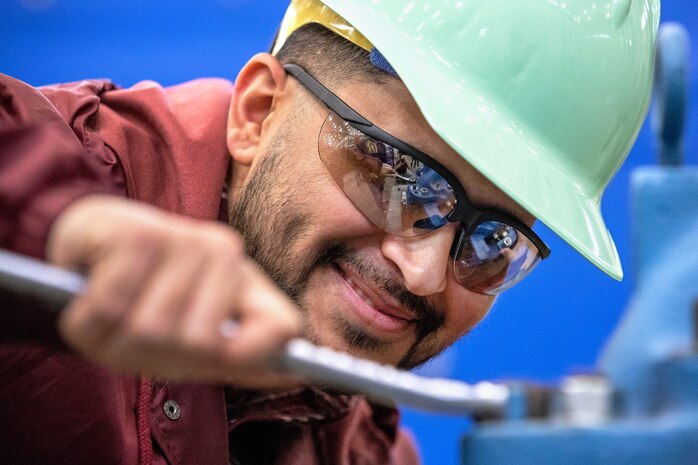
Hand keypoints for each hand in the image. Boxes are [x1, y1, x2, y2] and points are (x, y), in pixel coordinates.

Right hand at [46, 195, 301, 387]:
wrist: (92, 244)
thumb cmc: (148, 297)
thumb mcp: (192, 334)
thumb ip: (240, 356)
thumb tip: (291, 376)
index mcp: (246, 283)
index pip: (281, 328)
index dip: (256, 357)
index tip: (224, 362)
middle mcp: (224, 252)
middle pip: (198, 346)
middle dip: (154, 354)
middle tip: (138, 332)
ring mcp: (184, 237)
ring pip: (150, 330)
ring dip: (115, 336)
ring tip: (114, 309)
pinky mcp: (137, 231)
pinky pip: (111, 307)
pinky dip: (88, 316)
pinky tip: (92, 291)